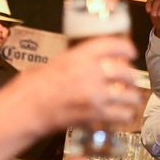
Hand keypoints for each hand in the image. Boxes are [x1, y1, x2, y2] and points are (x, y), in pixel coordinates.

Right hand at [18, 36, 140, 132]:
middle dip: (130, 77)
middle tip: (129, 81)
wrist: (27, 107)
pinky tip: (123, 113)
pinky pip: (124, 114)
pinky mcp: (97, 114)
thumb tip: (102, 62)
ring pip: (130, 95)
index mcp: (79, 56)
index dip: (126, 48)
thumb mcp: (59, 62)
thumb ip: (82, 61)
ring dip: (132, 97)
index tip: (131, 52)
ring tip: (130, 98)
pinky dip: (126, 114)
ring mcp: (95, 94)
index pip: (112, 45)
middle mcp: (90, 73)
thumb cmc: (36, 86)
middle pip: (126, 72)